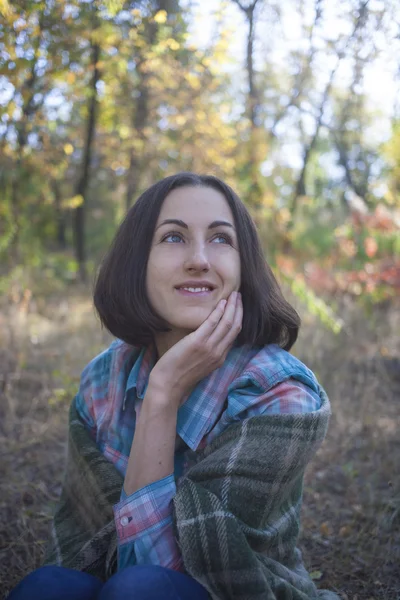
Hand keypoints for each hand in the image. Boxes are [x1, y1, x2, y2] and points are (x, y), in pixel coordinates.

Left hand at [149, 291, 242, 406]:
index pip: (234, 334)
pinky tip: (221, 303)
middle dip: (239, 309)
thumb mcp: (200, 365)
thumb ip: (207, 352)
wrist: (168, 385)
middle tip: (239, 296)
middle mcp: (218, 352)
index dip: (238, 318)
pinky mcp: (197, 343)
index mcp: (219, 358)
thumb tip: (207, 337)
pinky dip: (219, 312)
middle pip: (235, 327)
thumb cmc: (179, 375)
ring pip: (227, 323)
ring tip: (233, 295)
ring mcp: (209, 348)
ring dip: (232, 307)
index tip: (238, 306)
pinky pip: (212, 324)